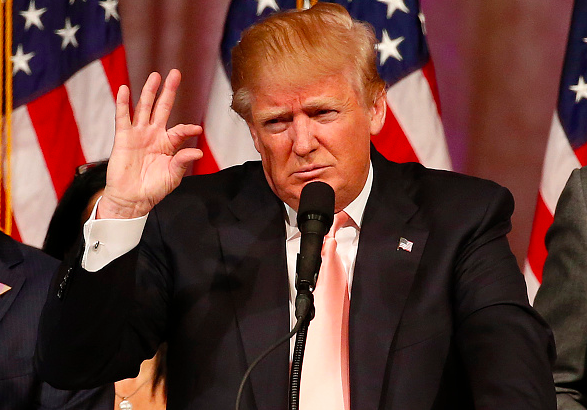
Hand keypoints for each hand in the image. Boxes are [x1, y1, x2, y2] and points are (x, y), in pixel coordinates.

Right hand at [98, 69, 202, 218]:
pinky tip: (125, 89)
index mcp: (168, 144)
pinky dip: (123, 103)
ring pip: (144, 108)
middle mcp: (153, 135)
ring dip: (149, 92)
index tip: (197, 130)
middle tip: (175, 73)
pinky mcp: (123, 138)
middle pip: (162, 108)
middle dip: (168, 91)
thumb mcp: (173, 176)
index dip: (187, 128)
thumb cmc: (153, 189)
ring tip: (155, 76)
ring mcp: (138, 135)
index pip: (179, 130)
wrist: (132, 199)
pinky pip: (123, 118)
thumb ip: (182, 161)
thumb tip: (197, 152)